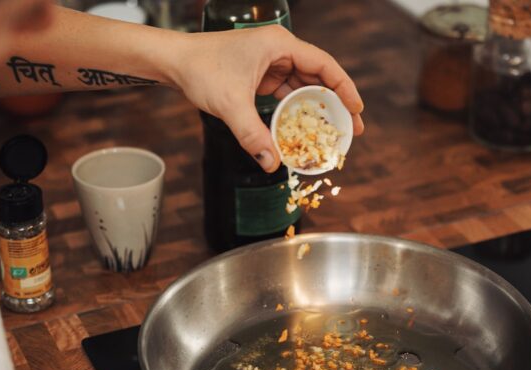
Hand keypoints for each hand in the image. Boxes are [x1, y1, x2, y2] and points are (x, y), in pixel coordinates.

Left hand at [168, 25, 364, 172]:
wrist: (174, 62)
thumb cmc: (200, 69)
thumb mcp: (230, 104)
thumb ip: (252, 135)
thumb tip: (271, 163)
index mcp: (279, 45)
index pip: (324, 65)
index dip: (344, 88)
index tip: (357, 111)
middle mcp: (279, 50)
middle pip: (318, 77)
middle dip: (334, 104)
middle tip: (350, 130)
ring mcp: (269, 62)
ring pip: (302, 87)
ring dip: (315, 109)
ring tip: (330, 133)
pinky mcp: (260, 75)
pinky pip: (285, 93)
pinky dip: (294, 111)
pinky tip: (302, 129)